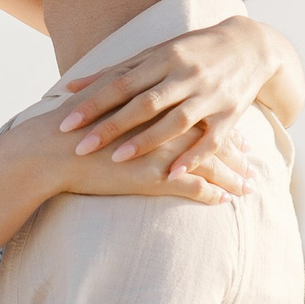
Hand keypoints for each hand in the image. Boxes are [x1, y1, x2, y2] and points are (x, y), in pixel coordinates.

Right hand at [0, 106, 239, 206]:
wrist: (52, 149)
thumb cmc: (72, 127)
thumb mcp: (102, 104)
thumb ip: (122, 102)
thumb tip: (132, 103)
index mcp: (155, 102)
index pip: (196, 112)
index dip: (216, 126)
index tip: (233, 137)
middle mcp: (164, 123)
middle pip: (209, 136)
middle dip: (234, 152)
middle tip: (251, 162)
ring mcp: (162, 149)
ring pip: (209, 162)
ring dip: (231, 176)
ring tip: (248, 186)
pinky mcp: (154, 176)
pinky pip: (192, 185)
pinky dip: (210, 194)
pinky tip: (222, 201)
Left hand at [57, 15, 285, 180]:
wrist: (250, 45)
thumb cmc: (191, 51)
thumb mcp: (154, 54)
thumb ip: (114, 72)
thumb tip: (70, 86)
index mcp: (163, 58)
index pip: (121, 84)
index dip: (93, 104)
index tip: (66, 123)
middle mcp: (186, 75)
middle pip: (144, 104)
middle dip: (111, 126)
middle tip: (81, 147)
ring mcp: (210, 95)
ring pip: (175, 122)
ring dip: (146, 142)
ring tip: (117, 159)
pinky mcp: (231, 113)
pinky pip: (211, 139)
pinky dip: (192, 157)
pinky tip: (172, 174)